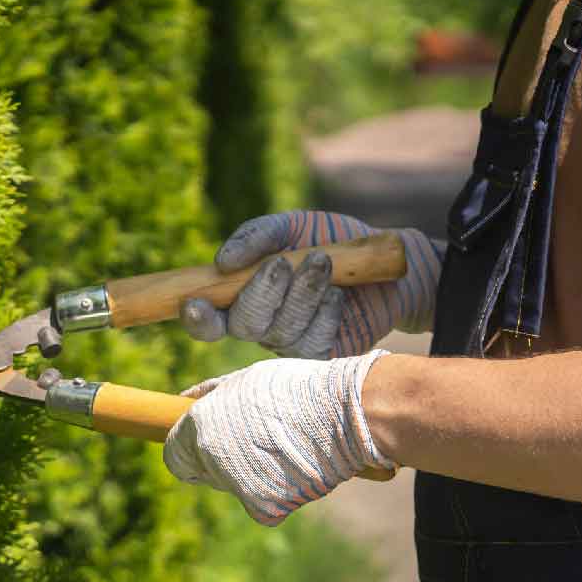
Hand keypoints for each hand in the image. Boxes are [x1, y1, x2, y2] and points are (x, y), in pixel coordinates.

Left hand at [163, 351, 393, 525]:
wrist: (347, 413)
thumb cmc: (297, 389)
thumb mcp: (247, 379)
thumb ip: (210, 394)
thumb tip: (182, 399)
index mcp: (202, 426)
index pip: (174, 456)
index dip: (190, 451)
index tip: (209, 446)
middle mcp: (213, 459)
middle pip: (204, 473)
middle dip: (221, 461)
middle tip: (256, 440)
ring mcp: (238, 487)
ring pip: (235, 488)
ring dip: (251, 475)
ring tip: (283, 446)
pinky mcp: (266, 508)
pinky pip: (262, 505)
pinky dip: (276, 492)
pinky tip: (295, 467)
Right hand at [179, 211, 444, 357]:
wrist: (384, 261)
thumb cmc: (332, 240)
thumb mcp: (293, 226)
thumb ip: (257, 236)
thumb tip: (221, 262)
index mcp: (243, 296)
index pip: (209, 320)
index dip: (198, 317)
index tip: (197, 303)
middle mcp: (262, 325)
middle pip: (244, 325)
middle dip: (261, 293)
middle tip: (283, 262)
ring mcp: (291, 343)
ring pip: (281, 332)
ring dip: (301, 294)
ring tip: (323, 262)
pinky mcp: (323, 355)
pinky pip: (314, 343)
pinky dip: (325, 313)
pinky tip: (338, 295)